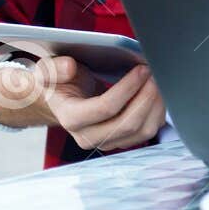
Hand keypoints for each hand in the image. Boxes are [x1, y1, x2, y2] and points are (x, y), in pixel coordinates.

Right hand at [0, 57, 166, 151]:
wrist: (64, 100)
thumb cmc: (60, 83)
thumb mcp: (48, 71)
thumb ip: (54, 68)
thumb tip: (69, 67)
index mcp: (70, 118)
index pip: (105, 108)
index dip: (128, 88)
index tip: (142, 69)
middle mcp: (89, 137)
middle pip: (129, 123)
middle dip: (147, 97)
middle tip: (156, 74)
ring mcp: (108, 142)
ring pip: (143, 131)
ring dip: (156, 105)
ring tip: (160, 81)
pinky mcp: (123, 142)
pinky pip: (149, 131)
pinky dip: (158, 112)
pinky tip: (158, 93)